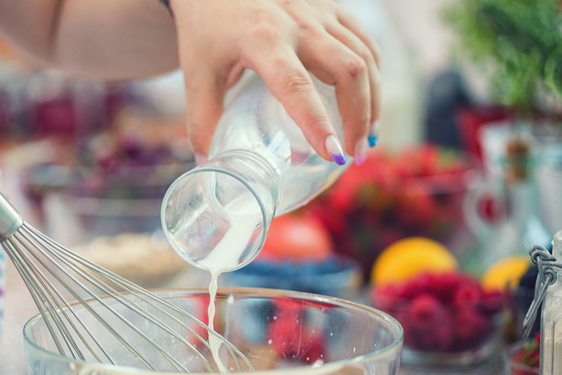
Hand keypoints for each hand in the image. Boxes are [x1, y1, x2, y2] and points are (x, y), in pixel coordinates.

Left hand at [169, 0, 379, 164]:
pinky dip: (373, 74)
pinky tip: (368, 101)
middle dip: (359, 118)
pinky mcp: (328, 8)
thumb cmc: (204, 27)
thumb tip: (207, 163)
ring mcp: (317, 13)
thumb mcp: (197, 74)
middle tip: (355, 156)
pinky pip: (364, 42)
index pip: (297, 86)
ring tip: (368, 137)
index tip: (334, 156)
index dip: (318, 124)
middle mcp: (297, 23)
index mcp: (262, 40)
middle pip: (348, 71)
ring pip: (364, 58)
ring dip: (372, 101)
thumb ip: (202, 120)